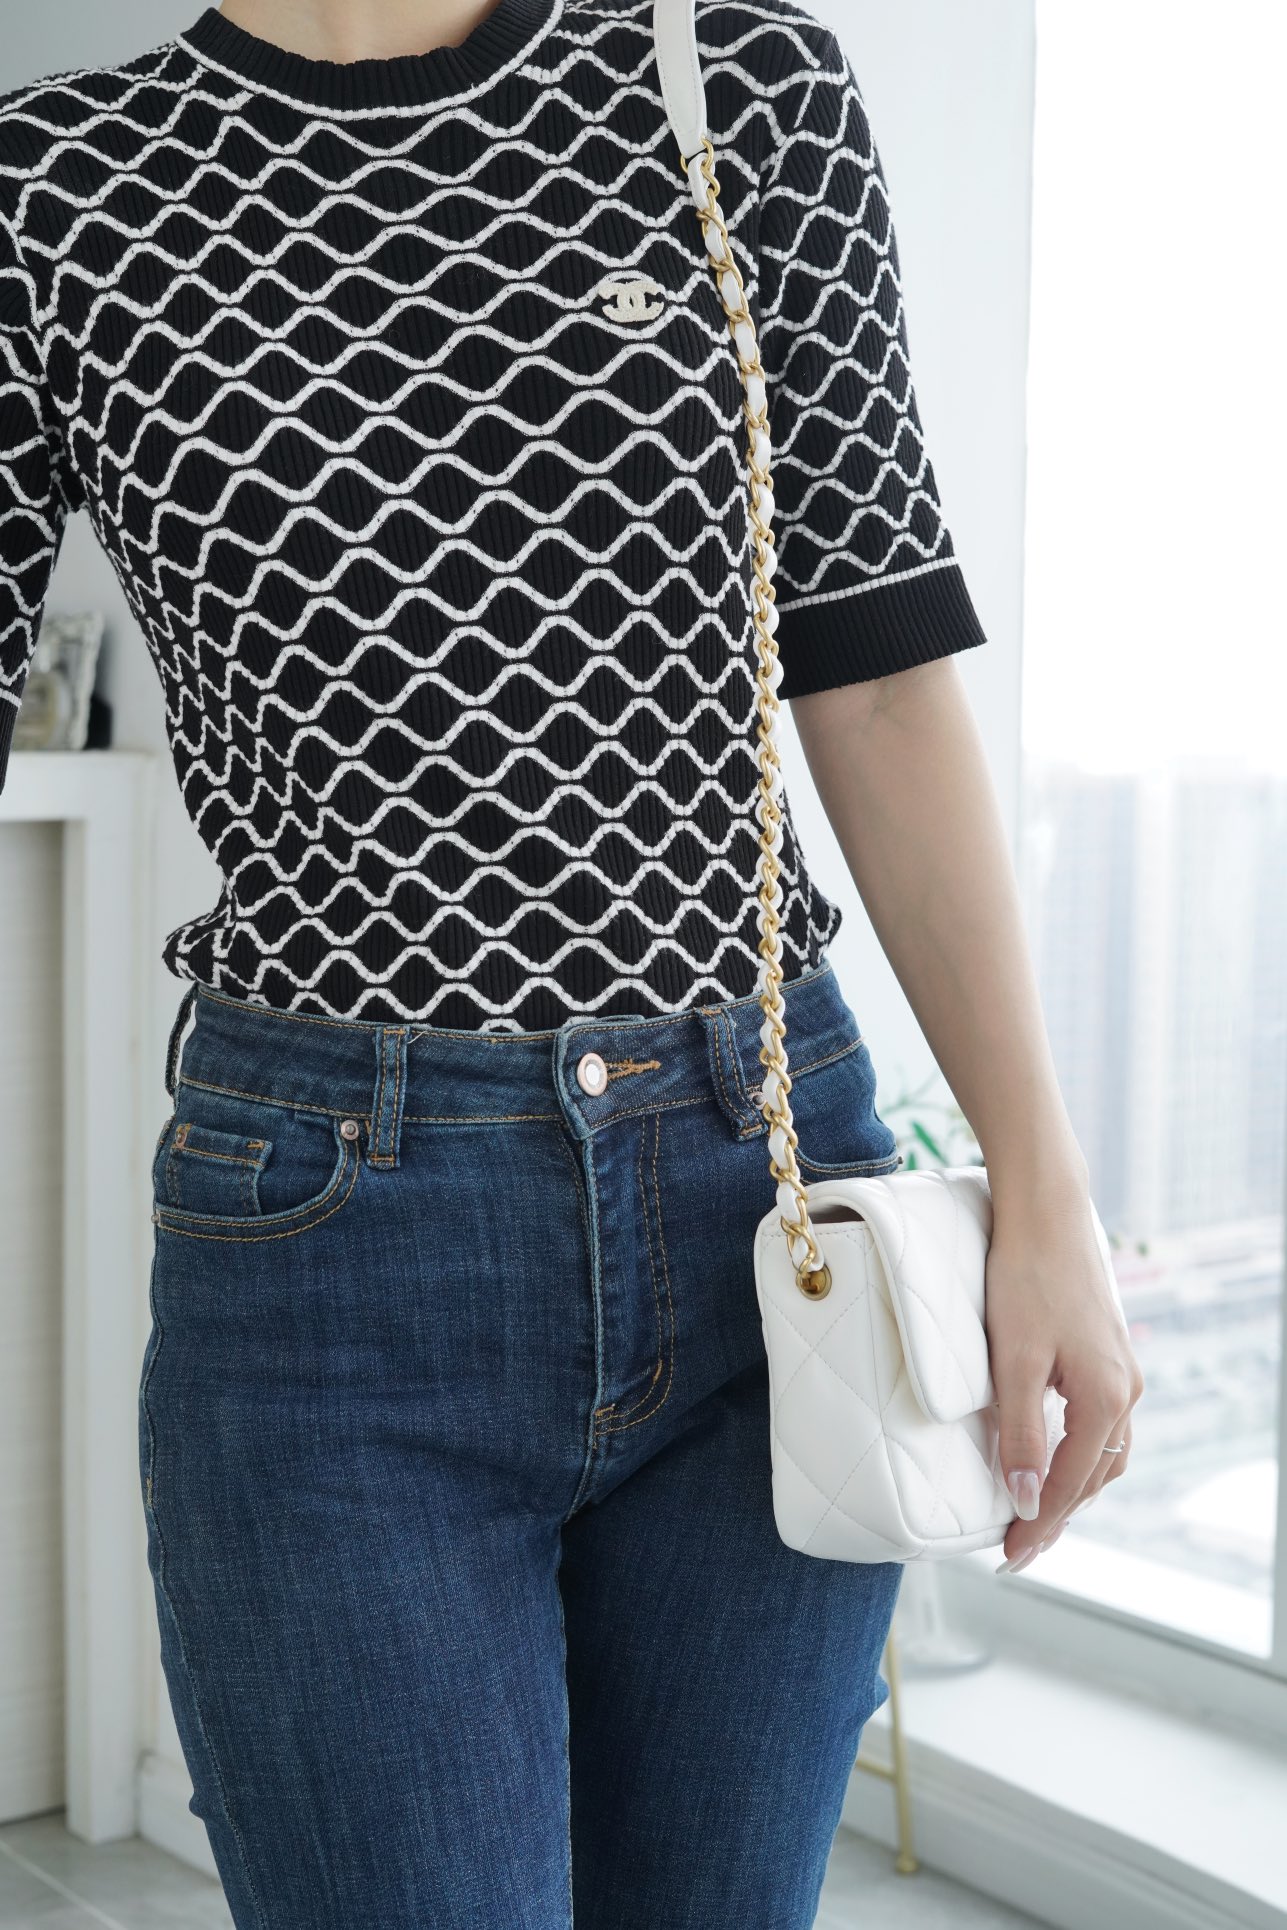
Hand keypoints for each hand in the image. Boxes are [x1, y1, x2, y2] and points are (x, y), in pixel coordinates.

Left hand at [984, 1188, 1143, 1573]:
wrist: (1047, 1214)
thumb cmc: (1025, 1280)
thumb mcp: (1013, 1362)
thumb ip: (1019, 1433)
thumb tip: (1022, 1500)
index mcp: (1106, 1400)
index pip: (1068, 1485)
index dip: (1038, 1525)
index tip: (1010, 1558)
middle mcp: (1125, 1393)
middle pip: (1093, 1477)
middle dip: (1056, 1515)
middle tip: (1018, 1549)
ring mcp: (1122, 1373)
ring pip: (1103, 1453)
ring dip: (1071, 1488)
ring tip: (1034, 1516)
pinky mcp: (1108, 1356)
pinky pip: (1101, 1425)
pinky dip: (1079, 1454)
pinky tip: (1055, 1457)